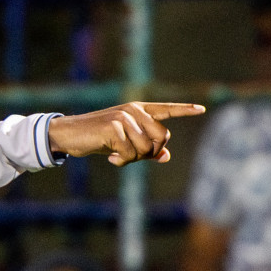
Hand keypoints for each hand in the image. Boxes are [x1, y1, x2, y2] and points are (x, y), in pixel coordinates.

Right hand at [48, 102, 204, 165]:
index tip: (201, 109)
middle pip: (161, 137)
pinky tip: (112, 159)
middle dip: (150, 152)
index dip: (184, 110)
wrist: (69, 135)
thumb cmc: (97, 139)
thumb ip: (145, 147)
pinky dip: (122, 161)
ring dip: (133, 159)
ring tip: (118, 157)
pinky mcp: (114, 128)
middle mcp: (134, 110)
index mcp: (138, 110)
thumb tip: (166, 156)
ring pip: (146, 148)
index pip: (166, 110)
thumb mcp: (123, 142)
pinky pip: (130, 153)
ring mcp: (124, 118)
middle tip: (131, 157)